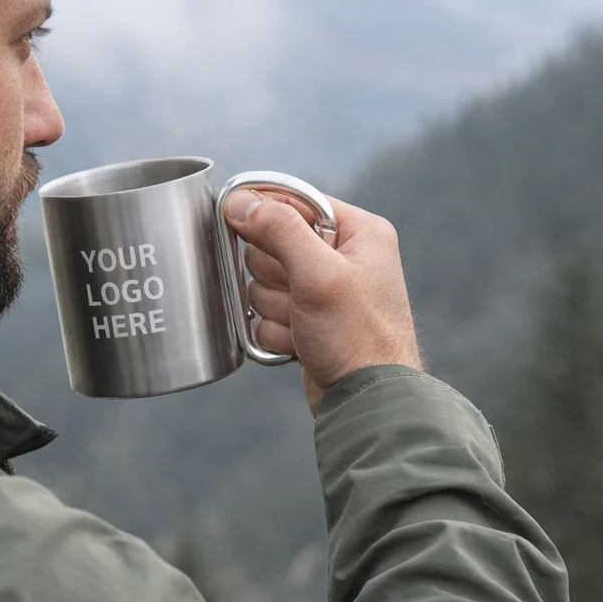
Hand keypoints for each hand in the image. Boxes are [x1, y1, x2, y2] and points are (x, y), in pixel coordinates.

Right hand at [224, 189, 423, 414]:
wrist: (366, 400)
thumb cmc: (357, 337)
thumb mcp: (319, 275)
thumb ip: (279, 230)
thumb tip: (240, 201)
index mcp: (357, 233)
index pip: (294, 203)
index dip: (266, 216)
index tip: (237, 223)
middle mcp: (341, 258)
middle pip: (270, 246)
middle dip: (275, 278)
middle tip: (298, 295)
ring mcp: (321, 293)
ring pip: (263, 285)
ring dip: (275, 310)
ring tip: (304, 326)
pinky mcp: (306, 322)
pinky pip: (266, 316)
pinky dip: (277, 333)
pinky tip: (301, 344)